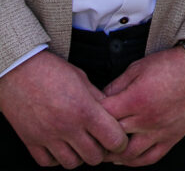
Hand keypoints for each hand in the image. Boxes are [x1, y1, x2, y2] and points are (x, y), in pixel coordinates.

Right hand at [0, 50, 127, 167]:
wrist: (19, 70)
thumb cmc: (52, 70)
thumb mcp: (82, 78)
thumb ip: (98, 98)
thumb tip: (111, 114)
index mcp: (84, 109)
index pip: (113, 139)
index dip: (120, 140)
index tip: (118, 136)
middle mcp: (67, 127)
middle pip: (94, 157)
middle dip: (100, 150)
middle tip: (98, 140)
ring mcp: (48, 137)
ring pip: (72, 164)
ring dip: (79, 155)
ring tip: (78, 142)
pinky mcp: (31, 142)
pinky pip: (48, 163)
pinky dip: (56, 158)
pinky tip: (60, 144)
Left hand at [101, 47, 184, 165]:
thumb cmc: (171, 66)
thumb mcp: (139, 67)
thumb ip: (118, 84)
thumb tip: (101, 98)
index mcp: (136, 99)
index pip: (104, 115)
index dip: (92, 116)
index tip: (86, 115)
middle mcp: (146, 119)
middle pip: (113, 137)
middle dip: (98, 138)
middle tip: (90, 137)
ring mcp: (159, 132)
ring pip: (128, 155)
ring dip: (113, 156)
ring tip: (105, 151)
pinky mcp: (170, 139)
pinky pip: (149, 159)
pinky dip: (134, 162)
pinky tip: (125, 159)